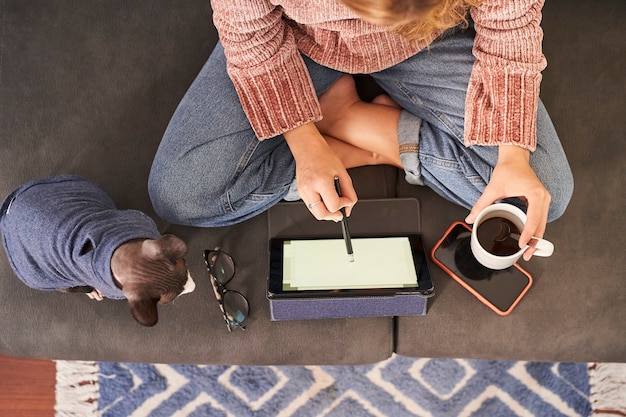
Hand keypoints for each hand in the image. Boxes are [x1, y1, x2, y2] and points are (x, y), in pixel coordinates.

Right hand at [284, 123, 356, 220]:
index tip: (347, 201)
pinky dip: (320, 206)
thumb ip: (349, 192)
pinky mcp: (300, 192)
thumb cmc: (324, 156)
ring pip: (316, 213)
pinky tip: (326, 198)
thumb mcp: (342, 172)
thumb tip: (349, 206)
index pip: (333, 205)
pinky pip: (311, 206)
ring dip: (327, 212)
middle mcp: (309, 188)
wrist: (308, 148)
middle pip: (322, 215)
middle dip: (333, 216)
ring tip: (333, 204)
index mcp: (321, 181)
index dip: (343, 206)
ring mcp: (302, 191)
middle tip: (340, 212)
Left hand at [465, 146, 550, 260]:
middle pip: (541, 225)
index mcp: (535, 194)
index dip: (528, 234)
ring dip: (536, 238)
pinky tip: (529, 240)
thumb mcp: (492, 188)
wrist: (515, 158)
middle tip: (526, 256)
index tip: (522, 245)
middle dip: (534, 242)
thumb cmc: (508, 169)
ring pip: (542, 224)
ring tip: (528, 251)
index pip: (533, 219)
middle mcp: (544, 197)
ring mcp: (544, 199)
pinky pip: (540, 219)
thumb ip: (481, 204)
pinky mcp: (541, 201)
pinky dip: (535, 230)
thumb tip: (471, 218)